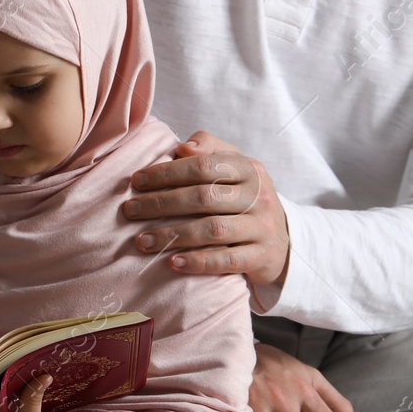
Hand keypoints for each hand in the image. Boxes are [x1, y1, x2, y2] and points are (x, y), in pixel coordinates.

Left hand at [123, 129, 290, 286]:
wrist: (283, 240)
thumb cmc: (245, 198)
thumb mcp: (235, 168)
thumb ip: (209, 150)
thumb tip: (182, 148)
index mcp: (249, 169)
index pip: (203, 166)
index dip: (166, 172)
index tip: (136, 181)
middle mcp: (258, 196)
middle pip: (203, 197)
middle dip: (161, 203)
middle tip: (130, 211)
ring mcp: (262, 228)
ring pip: (213, 230)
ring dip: (172, 235)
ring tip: (141, 241)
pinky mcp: (262, 258)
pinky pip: (227, 261)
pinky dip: (198, 262)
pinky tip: (172, 263)